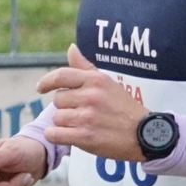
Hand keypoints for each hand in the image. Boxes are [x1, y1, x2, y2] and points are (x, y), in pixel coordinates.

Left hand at [31, 43, 149, 162]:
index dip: (46, 82)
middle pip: (58, 99)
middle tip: (80, 113)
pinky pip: (54, 134)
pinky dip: (56, 136)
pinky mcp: (84, 137)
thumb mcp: (108, 83)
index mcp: (96, 80)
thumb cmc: (124, 108)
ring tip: (81, 125)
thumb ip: (86, 67)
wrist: (145, 135)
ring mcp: (87, 117)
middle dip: (65, 107)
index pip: (61, 75)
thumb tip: (71, 48)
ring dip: (64, 123)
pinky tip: (68, 136)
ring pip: (56, 118)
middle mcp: (90, 96)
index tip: (40, 88)